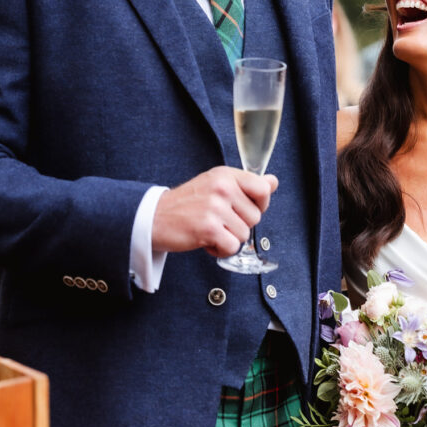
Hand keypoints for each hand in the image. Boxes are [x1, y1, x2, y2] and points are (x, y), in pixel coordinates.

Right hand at [151, 167, 277, 256]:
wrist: (153, 217)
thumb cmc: (185, 204)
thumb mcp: (216, 184)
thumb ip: (246, 185)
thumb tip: (273, 182)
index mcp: (225, 175)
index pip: (263, 188)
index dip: (260, 204)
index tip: (245, 209)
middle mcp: (222, 187)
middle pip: (255, 217)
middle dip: (239, 225)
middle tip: (218, 221)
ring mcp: (215, 207)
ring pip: (244, 234)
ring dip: (228, 239)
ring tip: (210, 230)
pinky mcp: (209, 228)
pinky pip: (232, 247)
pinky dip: (221, 250)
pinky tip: (207, 241)